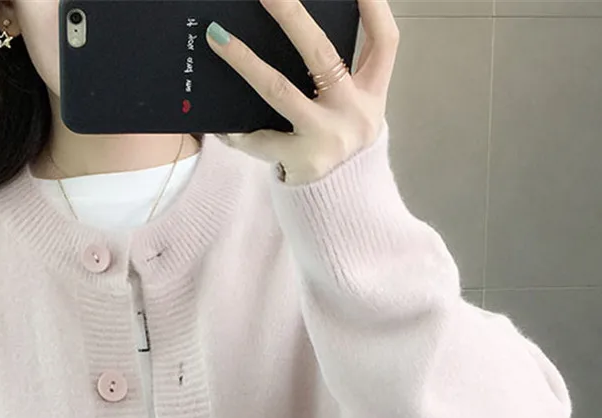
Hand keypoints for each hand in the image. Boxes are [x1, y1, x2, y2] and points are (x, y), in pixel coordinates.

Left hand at [206, 0, 398, 184]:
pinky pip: (259, 140)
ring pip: (279, 90)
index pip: (384, 44)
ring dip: (245, 61)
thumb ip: (343, 84)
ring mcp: (326, 137)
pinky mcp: (301, 161)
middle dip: (292, 17)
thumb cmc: (344, 154)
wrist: (347, 214)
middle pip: (322, 55)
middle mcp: (353, 112)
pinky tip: (217, 124)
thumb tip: (299, 40)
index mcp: (372, 96)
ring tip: (218, 38)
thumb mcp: (357, 117)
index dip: (374, 9)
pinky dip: (236, 132)